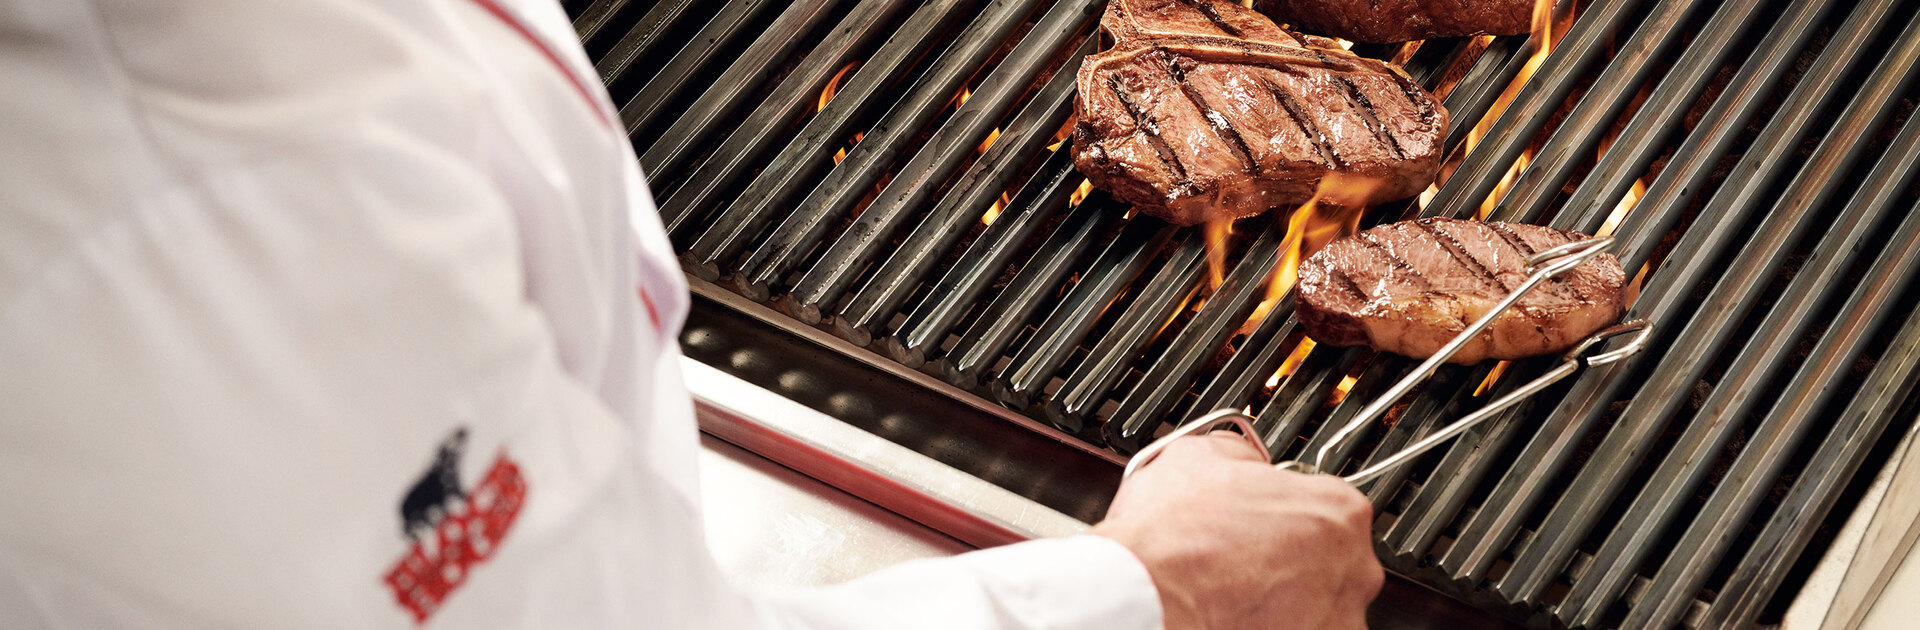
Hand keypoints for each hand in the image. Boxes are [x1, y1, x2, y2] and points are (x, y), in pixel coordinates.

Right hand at [1092, 432, 1381, 629]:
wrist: (1146, 598)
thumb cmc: (1173, 538)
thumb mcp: (1199, 456)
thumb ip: (1243, 456)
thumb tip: (1244, 463)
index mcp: (1338, 510)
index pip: (1328, 504)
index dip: (1286, 510)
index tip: (1263, 520)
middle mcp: (1354, 568)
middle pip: (1332, 558)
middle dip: (1294, 559)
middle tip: (1246, 558)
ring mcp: (1339, 619)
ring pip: (1320, 603)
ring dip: (1288, 599)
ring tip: (1238, 592)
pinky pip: (1305, 629)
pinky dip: (1275, 625)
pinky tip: (1238, 615)